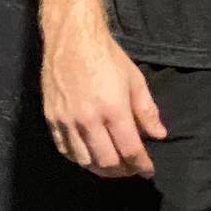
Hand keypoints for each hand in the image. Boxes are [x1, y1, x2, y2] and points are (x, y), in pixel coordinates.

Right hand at [41, 18, 165, 178]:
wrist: (72, 39)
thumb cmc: (108, 57)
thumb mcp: (135, 81)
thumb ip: (147, 111)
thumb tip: (158, 135)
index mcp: (113, 109)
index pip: (129, 150)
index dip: (141, 164)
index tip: (148, 170)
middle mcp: (88, 120)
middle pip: (106, 162)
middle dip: (123, 171)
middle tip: (132, 169)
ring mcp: (66, 121)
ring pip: (84, 161)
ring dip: (101, 169)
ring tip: (113, 166)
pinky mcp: (51, 119)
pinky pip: (64, 150)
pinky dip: (79, 159)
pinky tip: (90, 156)